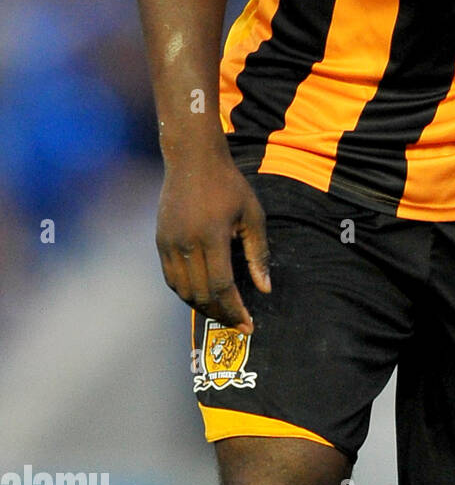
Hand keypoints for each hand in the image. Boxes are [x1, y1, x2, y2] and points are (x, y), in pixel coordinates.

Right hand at [156, 151, 270, 333]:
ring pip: (183, 291)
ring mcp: (169, 244)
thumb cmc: (229, 185)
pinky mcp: (160, 242)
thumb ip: (258, 254)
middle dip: (221, 314)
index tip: (248, 325)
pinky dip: (187, 293)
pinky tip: (202, 295)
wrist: (193, 160)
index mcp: (212, 236)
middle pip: (201, 294)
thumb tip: (264, 289)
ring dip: (203, 307)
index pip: (222, 286)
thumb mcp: (252, 215)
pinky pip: (171, 279)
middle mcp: (186, 244)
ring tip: (222, 313)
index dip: (235, 310)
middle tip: (237, 324)